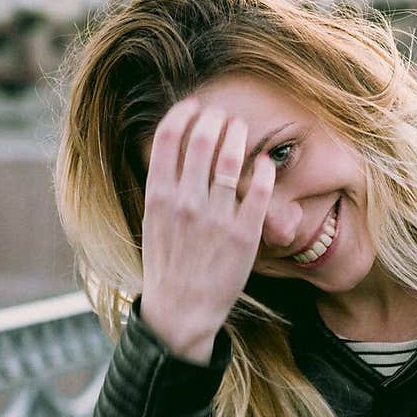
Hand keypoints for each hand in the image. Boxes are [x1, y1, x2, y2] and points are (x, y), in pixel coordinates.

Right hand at [139, 97, 275, 362]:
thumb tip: (175, 150)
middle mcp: (185, 202)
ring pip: (229, 160)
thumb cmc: (168, 264)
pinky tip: (264, 163)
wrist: (182, 310)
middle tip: (222, 116)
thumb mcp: (152, 221)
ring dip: (237, 136)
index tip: (194, 106)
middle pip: (201, 140)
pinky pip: (258, 191)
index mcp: (158, 197)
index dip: (182, 115)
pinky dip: (262, 171)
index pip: (167, 139)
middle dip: (214, 119)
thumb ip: (163, 187)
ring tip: (240, 129)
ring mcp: (215, 218)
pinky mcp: (243, 234)